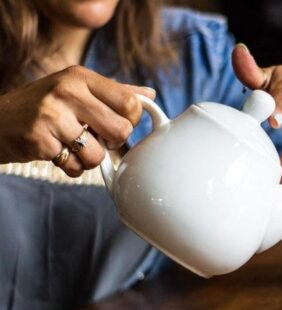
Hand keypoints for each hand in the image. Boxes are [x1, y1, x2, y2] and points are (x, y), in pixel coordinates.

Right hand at [0, 65, 154, 176]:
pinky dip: (70, 167)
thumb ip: (114, 92)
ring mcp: (51, 115)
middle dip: (112, 143)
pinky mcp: (39, 140)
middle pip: (120, 130)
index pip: (130, 104)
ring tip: (72, 146)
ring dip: (89, 159)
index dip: (130, 121)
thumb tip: (149, 95)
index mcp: (80, 76)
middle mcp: (66, 91)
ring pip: (98, 154)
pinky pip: (75, 167)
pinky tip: (57, 153)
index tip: (116, 124)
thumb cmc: (43, 107)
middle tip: (95, 138)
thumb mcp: (76, 89)